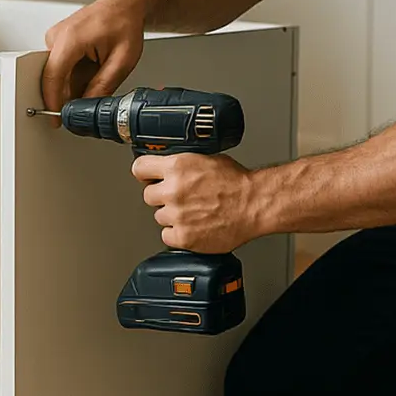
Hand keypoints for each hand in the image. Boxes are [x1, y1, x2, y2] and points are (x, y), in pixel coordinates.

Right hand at [40, 0, 151, 113]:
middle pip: (52, 77)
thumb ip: (103, 85)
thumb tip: (87, 105)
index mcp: (70, 39)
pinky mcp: (58, 40)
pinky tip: (92, 69)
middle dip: (67, 95)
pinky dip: (74, 75)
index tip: (55, 119)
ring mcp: (55, 37)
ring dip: (74, 83)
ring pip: (57, 73)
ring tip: (97, 73)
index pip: (52, 77)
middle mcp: (57, 36)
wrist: (126, 5)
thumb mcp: (122, 61)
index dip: (53, 102)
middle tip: (87, 102)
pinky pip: (61, 66)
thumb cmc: (125, 23)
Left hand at [133, 154, 262, 253]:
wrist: (255, 204)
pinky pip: (167, 236)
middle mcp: (173, 190)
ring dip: (172, 216)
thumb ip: (184, 164)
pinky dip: (178, 234)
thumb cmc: (238, 183)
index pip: (140, 168)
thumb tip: (171, 167)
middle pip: (148, 195)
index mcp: (177, 167)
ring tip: (193, 213)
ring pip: (159, 217)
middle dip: (162, 197)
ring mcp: (177, 215)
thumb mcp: (208, 159)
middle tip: (180, 198)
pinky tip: (193, 226)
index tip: (148, 178)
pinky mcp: (183, 236)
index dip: (145, 174)